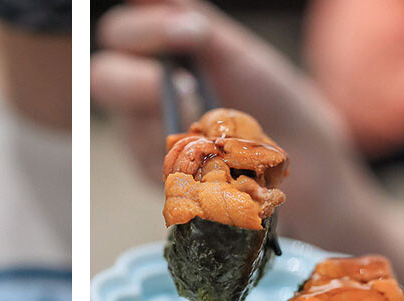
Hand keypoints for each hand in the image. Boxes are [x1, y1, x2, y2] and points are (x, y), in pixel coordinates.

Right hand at [91, 0, 362, 227]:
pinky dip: (194, 159)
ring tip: (223, 127)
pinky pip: (159, 168)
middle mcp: (140, 98)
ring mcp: (146, 141)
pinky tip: (223, 157)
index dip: (144, 29)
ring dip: (180, 124)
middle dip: (138, 81)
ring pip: (133, 129)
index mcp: (158, 58)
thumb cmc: (270, 101)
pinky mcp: (162, 181)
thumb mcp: (238, 56)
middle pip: (104, 79)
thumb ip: (200, 29)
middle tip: (188, 87)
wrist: (300, 159)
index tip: (191, 34)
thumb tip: (171, 6)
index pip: (120, 33)